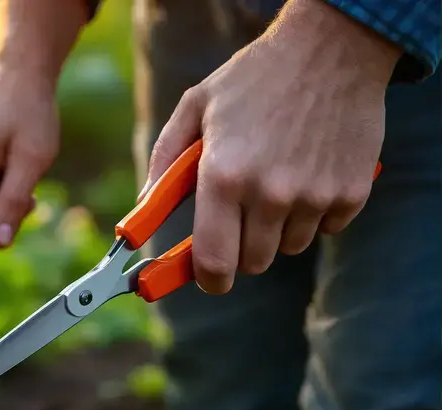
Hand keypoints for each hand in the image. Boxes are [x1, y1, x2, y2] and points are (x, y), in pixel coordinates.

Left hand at [142, 0, 401, 293]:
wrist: (332, 48)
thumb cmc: (253, 78)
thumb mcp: (194, 107)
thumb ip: (164, 162)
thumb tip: (141, 212)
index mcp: (224, 176)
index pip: (214, 260)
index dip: (207, 278)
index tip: (207, 279)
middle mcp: (270, 192)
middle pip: (252, 262)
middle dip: (241, 248)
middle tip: (240, 215)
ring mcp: (314, 195)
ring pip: (289, 247)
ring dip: (279, 229)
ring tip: (277, 180)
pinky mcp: (351, 192)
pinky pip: (327, 228)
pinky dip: (317, 213)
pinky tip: (310, 173)